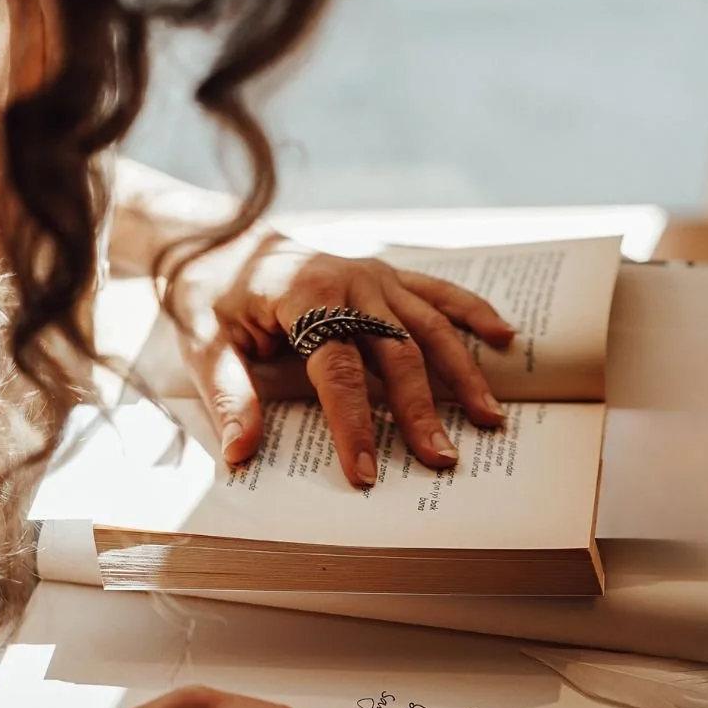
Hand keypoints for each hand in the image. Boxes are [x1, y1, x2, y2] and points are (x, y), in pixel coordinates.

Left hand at [171, 230, 514, 486]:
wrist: (217, 235)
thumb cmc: (208, 293)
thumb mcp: (201, 342)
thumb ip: (228, 394)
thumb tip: (240, 453)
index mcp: (305, 298)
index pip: (338, 374)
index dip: (354, 426)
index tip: (366, 473)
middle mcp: (350, 283)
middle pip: (396, 355)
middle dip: (420, 412)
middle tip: (442, 460)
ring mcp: (373, 275)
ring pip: (429, 327)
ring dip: (462, 372)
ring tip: (489, 418)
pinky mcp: (384, 274)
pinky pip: (437, 291)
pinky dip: (472, 311)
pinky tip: (505, 337)